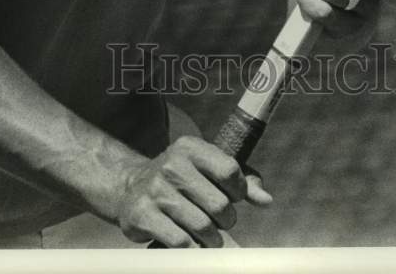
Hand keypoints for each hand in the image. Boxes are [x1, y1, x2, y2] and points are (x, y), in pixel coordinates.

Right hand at [116, 136, 271, 246]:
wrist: (130, 187)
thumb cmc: (180, 180)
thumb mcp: (206, 169)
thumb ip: (240, 181)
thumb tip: (266, 200)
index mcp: (190, 148)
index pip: (229, 171)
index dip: (239, 191)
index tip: (233, 198)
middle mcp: (172, 165)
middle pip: (219, 204)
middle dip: (226, 220)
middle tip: (220, 221)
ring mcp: (155, 190)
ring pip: (202, 226)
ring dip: (211, 238)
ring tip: (208, 235)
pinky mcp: (143, 214)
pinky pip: (180, 242)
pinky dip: (192, 248)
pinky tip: (190, 242)